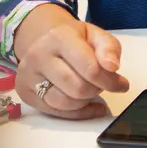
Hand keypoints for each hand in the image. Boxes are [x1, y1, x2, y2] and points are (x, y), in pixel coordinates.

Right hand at [14, 4, 129, 118]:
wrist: (44, 39)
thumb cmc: (74, 39)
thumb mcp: (96, 35)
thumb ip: (109, 48)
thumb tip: (112, 66)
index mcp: (59, 38)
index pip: (90, 68)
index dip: (110, 81)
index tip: (121, 85)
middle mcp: (38, 56)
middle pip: (78, 88)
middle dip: (97, 90)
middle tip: (102, 84)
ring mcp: (28, 76)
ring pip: (65, 103)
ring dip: (85, 101)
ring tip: (90, 90)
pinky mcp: (25, 93)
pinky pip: (55, 112)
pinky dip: (76, 112)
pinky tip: (86, 105)